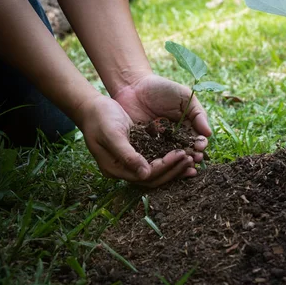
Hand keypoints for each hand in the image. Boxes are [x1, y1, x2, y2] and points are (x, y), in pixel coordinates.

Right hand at [76, 95, 195, 186]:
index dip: (165, 167)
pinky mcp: (138, 151)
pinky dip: (170, 157)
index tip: (181, 155)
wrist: (93, 106)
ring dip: (175, 167)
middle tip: (192, 160)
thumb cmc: (100, 118)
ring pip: (157, 170)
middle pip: (154, 178)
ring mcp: (131, 161)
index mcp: (115, 169)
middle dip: (174, 170)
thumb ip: (127, 155)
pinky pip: (156, 158)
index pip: (145, 176)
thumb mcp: (112, 134)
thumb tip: (145, 174)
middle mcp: (124, 169)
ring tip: (192, 160)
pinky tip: (184, 152)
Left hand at [112, 74, 211, 162]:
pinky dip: (159, 161)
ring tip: (183, 163)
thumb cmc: (161, 88)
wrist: (133, 86)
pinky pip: (152, 156)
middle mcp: (175, 137)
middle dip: (192, 155)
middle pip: (186, 150)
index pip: (196, 139)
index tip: (201, 146)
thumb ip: (197, 113)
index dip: (200, 144)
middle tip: (195, 159)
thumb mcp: (183, 97)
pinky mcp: (143, 146)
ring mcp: (159, 143)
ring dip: (178, 162)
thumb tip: (209, 133)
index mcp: (187, 126)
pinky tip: (164, 164)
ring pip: (171, 156)